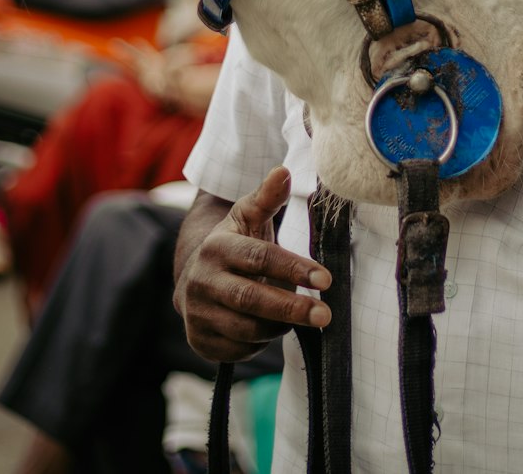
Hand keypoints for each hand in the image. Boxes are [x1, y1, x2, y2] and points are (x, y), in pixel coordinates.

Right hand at [174, 167, 331, 362]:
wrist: (195, 277)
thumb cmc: (234, 244)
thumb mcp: (248, 217)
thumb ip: (267, 198)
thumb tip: (283, 171)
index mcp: (217, 247)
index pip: (260, 258)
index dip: (294, 268)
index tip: (327, 279)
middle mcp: (202, 281)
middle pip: (251, 299)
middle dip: (292, 308)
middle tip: (325, 314)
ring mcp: (197, 314)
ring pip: (247, 329)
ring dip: (280, 326)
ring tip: (302, 318)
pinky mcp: (200, 341)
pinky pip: (239, 350)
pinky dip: (261, 344)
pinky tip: (272, 329)